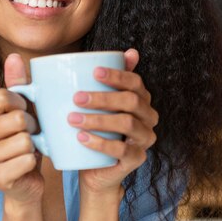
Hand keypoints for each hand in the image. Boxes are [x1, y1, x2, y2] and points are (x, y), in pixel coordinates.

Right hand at [0, 53, 43, 204]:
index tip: (25, 111)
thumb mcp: (21, 109)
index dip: (22, 103)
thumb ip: (17, 83)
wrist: (25, 178)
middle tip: (30, 134)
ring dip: (34, 145)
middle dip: (32, 126)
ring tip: (29, 148)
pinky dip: (32, 161)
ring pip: (23, 142)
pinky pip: (24, 162)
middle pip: (16, 120)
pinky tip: (28, 163)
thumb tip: (14, 56)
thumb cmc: (22, 137)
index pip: (2, 96)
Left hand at [67, 49, 157, 197]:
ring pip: (127, 124)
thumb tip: (121, 52)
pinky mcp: (136, 159)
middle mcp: (148, 118)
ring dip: (98, 119)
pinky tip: (82, 138)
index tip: (94, 72)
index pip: (135, 82)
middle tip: (77, 98)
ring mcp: (145, 140)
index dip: (118, 75)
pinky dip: (100, 142)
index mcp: (140, 100)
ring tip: (73, 118)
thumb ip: (99, 81)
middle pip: (132, 101)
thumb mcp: (95, 106)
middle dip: (103, 97)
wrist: (95, 169)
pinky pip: (122, 150)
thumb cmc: (95, 130)